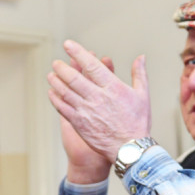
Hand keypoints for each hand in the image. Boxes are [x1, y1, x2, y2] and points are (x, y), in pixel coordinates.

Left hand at [48, 40, 151, 161]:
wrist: (130, 149)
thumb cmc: (138, 123)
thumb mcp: (143, 95)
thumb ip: (139, 74)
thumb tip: (140, 57)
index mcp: (113, 88)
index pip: (91, 66)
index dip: (78, 53)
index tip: (68, 44)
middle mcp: (97, 98)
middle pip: (74, 78)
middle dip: (62, 68)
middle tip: (56, 62)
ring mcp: (86, 111)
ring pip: (65, 92)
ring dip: (56, 81)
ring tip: (51, 74)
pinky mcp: (79, 123)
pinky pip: (62, 108)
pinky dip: (55, 98)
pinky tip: (52, 92)